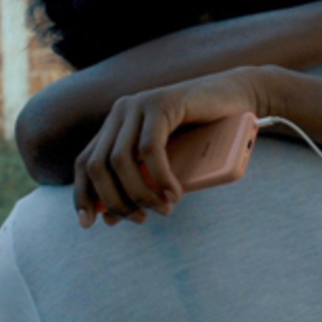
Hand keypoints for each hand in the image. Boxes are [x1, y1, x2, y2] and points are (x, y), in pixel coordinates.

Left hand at [74, 68, 263, 227]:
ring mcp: (139, 105)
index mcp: (116, 124)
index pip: (85, 162)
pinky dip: (160, 176)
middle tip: (140, 219)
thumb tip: (109, 219)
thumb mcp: (167, 159)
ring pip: (122, 160)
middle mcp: (121, 112)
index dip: (83, 194)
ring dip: (140, 193)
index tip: (88, 224)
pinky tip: (174, 192)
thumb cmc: (206, 132)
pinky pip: (150, 149)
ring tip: (163, 208)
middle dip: (115, 200)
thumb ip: (142, 179)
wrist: (238, 97)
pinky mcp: (162, 103)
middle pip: (99, 165)